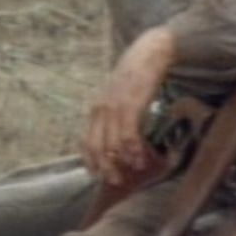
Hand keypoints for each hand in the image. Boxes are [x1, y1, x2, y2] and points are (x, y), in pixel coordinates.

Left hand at [83, 27, 174, 184]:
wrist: (149, 54)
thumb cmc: (137, 75)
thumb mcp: (119, 95)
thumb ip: (115, 112)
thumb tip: (119, 134)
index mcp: (96, 109)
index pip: (86, 142)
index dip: (91, 161)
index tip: (99, 175)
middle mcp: (100, 110)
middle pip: (97, 148)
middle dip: (105, 168)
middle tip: (116, 181)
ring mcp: (114, 109)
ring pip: (112, 146)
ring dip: (122, 163)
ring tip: (134, 170)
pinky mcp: (130, 107)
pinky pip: (129, 137)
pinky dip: (134, 151)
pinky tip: (142, 158)